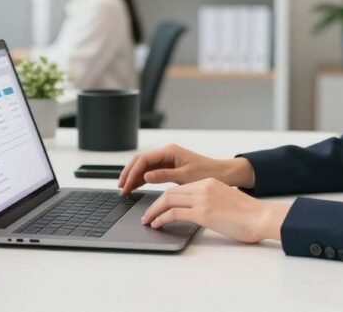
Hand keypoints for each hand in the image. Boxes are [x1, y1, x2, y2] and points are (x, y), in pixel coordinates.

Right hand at [117, 144, 254, 194]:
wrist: (222, 174)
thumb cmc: (207, 173)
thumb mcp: (185, 176)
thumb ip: (164, 176)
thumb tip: (145, 176)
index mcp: (169, 151)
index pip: (143, 160)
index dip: (132, 173)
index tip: (125, 185)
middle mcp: (166, 153)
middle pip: (140, 161)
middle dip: (128, 173)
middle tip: (120, 188)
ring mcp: (167, 160)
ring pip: (144, 167)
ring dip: (134, 177)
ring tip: (125, 190)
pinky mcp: (169, 167)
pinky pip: (151, 171)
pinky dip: (142, 179)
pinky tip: (135, 187)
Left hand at [140, 178, 290, 242]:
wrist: (262, 217)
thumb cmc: (249, 214)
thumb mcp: (225, 201)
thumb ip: (210, 202)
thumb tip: (198, 212)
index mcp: (209, 183)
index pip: (179, 188)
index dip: (164, 198)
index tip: (157, 207)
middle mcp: (203, 187)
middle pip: (170, 193)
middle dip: (154, 204)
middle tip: (146, 215)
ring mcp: (203, 199)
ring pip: (168, 201)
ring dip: (154, 212)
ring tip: (148, 221)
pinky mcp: (203, 212)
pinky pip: (174, 213)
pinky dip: (162, 218)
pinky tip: (157, 224)